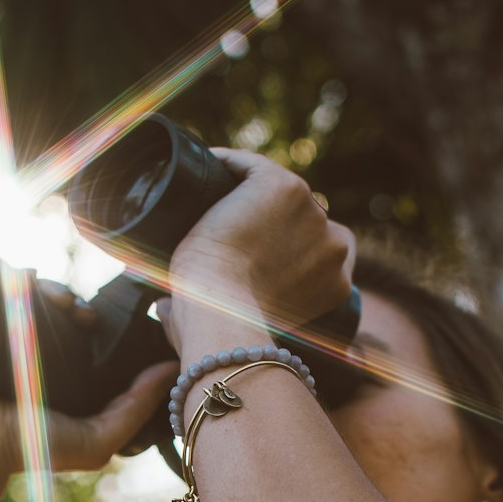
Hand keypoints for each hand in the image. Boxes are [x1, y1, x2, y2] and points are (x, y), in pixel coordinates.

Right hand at [0, 284, 178, 477]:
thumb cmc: (31, 449)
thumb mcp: (97, 439)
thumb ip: (136, 408)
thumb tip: (173, 369)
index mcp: (58, 376)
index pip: (80, 334)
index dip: (94, 319)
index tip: (96, 320)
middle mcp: (28, 355)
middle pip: (54, 309)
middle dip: (70, 299)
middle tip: (78, 311)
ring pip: (26, 295)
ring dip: (45, 286)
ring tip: (54, 297)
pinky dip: (9, 276)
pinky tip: (24, 278)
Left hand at [167, 149, 354, 340]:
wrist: (221, 314)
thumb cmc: (224, 334)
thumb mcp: (243, 336)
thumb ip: (228, 318)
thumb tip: (165, 309)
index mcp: (337, 284)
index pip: (318, 253)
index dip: (287, 250)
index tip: (251, 253)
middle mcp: (334, 245)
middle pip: (300, 220)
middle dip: (272, 223)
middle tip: (229, 228)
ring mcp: (312, 213)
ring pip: (276, 192)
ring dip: (247, 194)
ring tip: (210, 201)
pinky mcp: (283, 186)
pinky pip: (250, 166)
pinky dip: (225, 165)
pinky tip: (202, 171)